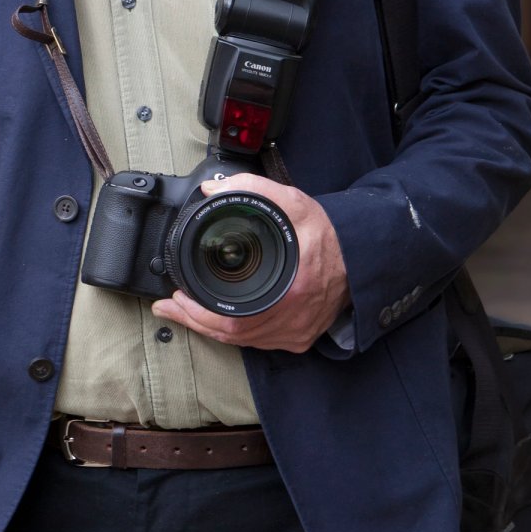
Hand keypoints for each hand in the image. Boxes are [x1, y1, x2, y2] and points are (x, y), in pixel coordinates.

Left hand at [152, 173, 349, 352]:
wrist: (361, 255)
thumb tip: (212, 190)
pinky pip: (258, 342)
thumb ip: (251, 189)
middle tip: (169, 306)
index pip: (233, 319)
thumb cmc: (328, 233)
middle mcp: (293, 320)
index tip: (176, 297)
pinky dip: (233, 333)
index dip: (199, 314)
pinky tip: (216, 321)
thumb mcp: (292, 201)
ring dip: (210, 328)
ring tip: (182, 312)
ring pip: (243, 341)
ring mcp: (297, 333)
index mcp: (290, 291)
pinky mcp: (300, 337)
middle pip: (232, 335)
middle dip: (194, 321)